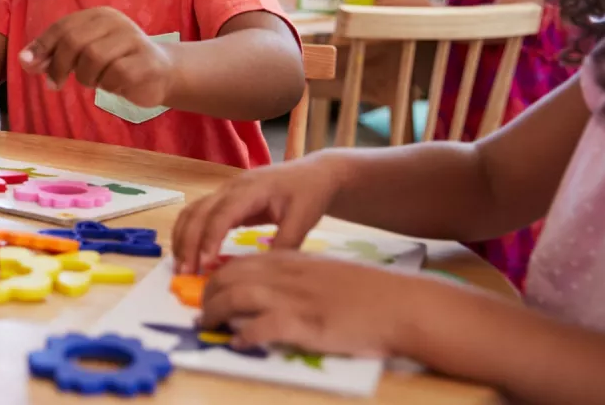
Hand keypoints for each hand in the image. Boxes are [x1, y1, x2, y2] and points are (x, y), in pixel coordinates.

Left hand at [18, 7, 174, 105]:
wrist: (161, 72)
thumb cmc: (115, 62)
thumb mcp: (82, 55)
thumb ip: (54, 55)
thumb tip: (24, 60)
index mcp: (98, 15)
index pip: (62, 27)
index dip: (42, 46)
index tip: (29, 65)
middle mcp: (116, 22)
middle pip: (74, 41)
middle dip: (58, 65)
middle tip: (54, 84)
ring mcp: (133, 39)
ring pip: (93, 59)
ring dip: (86, 77)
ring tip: (95, 81)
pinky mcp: (146, 61)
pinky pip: (115, 75)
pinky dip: (108, 85)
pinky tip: (114, 85)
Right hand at [170, 155, 346, 274]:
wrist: (314, 173)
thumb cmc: (309, 193)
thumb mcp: (303, 219)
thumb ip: (284, 244)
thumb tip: (263, 272)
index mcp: (251, 189)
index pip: (221, 214)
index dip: (210, 238)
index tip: (205, 265)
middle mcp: (231, 188)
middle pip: (198, 212)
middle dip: (188, 242)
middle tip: (185, 272)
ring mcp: (225, 192)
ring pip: (192, 211)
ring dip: (182, 238)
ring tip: (181, 266)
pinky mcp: (225, 200)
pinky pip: (198, 214)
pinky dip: (189, 233)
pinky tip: (190, 253)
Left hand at [201, 252, 426, 356]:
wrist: (402, 305)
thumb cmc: (370, 295)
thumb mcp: (327, 275)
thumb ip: (299, 279)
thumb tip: (274, 294)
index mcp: (293, 262)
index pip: (242, 262)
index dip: (219, 276)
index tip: (210, 290)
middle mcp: (287, 276)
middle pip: (230, 276)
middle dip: (208, 294)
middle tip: (202, 311)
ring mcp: (294, 298)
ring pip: (235, 297)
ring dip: (215, 313)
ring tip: (207, 326)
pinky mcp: (305, 324)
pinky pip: (260, 327)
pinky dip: (243, 335)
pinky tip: (238, 343)